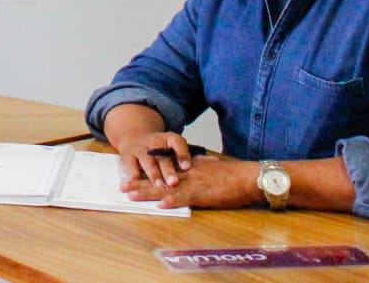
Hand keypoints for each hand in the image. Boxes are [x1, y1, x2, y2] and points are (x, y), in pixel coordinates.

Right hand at [115, 129, 198, 189]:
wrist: (135, 138)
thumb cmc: (161, 149)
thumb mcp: (175, 147)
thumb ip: (191, 155)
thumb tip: (215, 162)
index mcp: (169, 139)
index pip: (177, 143)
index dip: (182, 154)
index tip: (187, 167)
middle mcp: (154, 142)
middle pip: (162, 156)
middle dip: (168, 170)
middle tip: (174, 182)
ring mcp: (140, 148)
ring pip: (147, 161)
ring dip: (153, 174)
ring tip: (158, 185)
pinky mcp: (127, 156)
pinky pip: (130, 165)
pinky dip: (132, 174)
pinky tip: (135, 182)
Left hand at [121, 155, 261, 209]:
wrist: (247, 177)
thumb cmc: (232, 174)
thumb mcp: (210, 165)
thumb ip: (198, 165)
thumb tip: (191, 164)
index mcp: (188, 167)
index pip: (162, 168)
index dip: (145, 172)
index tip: (131, 174)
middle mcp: (186, 174)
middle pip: (158, 178)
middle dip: (139, 182)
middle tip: (121, 186)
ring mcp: (193, 184)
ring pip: (165, 188)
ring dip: (147, 192)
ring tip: (130, 195)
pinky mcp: (203, 195)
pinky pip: (184, 198)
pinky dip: (172, 201)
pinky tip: (160, 204)